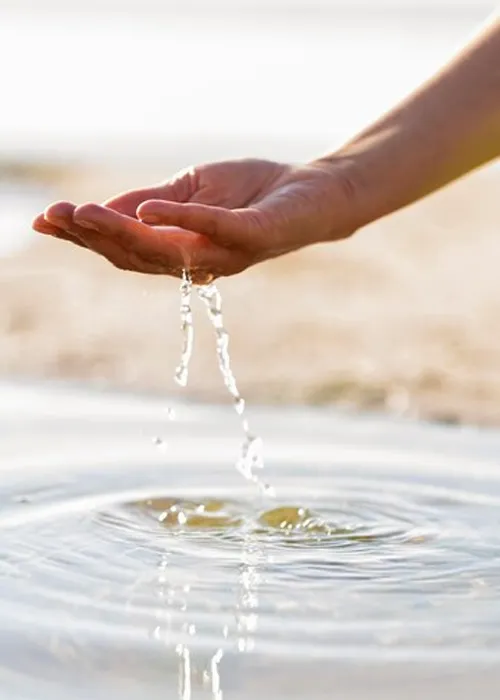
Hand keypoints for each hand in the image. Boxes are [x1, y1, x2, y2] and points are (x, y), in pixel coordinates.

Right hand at [32, 158, 357, 281]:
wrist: (313, 191)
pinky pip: (214, 229)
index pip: (125, 248)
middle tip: (55, 217)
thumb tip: (105, 209)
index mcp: (180, 251)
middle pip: (136, 256)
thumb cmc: (252, 193)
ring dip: (121, 232)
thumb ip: (153, 202)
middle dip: (92, 238)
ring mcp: (226, 252)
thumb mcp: (191, 190)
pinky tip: (147, 211)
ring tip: (84, 213)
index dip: (85, 237)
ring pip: (165, 251)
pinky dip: (179, 221)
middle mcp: (198, 261)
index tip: (45, 220)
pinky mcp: (254, 235)